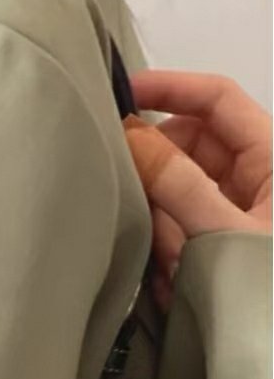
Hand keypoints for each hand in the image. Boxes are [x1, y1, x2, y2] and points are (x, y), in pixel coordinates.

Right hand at [124, 70, 271, 309]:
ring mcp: (237, 216)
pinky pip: (180, 236)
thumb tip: (131, 136)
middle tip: (132, 202)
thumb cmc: (269, 290)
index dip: (170, 88)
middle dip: (158, 175)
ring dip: (162, 224)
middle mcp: (256, 180)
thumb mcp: (225, 233)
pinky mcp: (219, 252)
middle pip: (190, 148)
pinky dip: (167, 254)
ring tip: (168, 264)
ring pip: (179, 195)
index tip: (120, 93)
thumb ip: (177, 184)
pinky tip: (170, 283)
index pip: (217, 100)